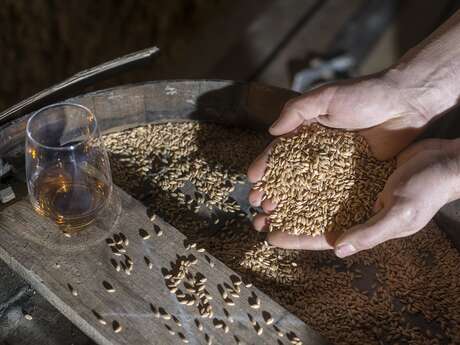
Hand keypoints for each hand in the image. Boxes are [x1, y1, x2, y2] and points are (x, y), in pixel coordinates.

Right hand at [247, 72, 441, 226]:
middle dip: (272, 191)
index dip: (265, 165)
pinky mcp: (352, 178)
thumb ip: (296, 110)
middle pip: (289, 176)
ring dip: (289, 205)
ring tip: (273, 218)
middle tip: (258, 207)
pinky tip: (305, 222)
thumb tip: (272, 132)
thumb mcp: (325, 97)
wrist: (404, 104)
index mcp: (307, 132)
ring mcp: (334, 167)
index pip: (280, 152)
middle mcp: (317, 152)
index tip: (252, 179)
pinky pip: (331, 195)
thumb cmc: (364, 94)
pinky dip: (317, 208)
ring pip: (306, 189)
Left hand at [265, 138, 459, 256]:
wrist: (443, 161)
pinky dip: (306, 175)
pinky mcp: (354, 171)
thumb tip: (339, 249)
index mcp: (362, 225)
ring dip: (290, 197)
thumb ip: (371, 231)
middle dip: (286, 218)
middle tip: (258, 217)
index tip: (270, 237)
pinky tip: (288, 169)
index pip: (322, 237)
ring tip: (267, 195)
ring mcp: (352, 190)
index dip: (296, 238)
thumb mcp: (401, 213)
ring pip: (313, 196)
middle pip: (311, 217)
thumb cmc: (427, 190)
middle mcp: (353, 210)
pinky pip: (324, 175)